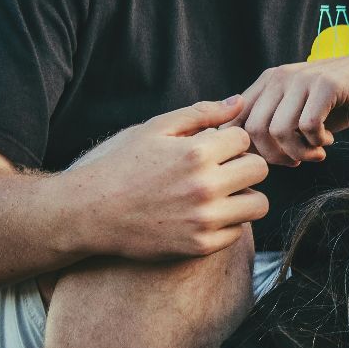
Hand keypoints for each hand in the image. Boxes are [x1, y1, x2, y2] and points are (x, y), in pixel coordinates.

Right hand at [66, 97, 269, 259]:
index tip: (211, 149)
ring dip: (244, 196)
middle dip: (243, 165)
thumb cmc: (121, 165)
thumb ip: (201, 113)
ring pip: (258, 203)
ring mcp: (204, 219)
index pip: (244, 138)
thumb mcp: (155, 129)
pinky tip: (203, 215)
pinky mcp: (200, 246)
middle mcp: (204, 187)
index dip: (228, 141)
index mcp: (195, 153)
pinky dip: (227, 223)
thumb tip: (239, 101)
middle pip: (260, 169)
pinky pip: (238, 231)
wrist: (89, 213)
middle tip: (221, 170)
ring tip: (219, 193)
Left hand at [232, 53, 348, 165]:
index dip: (249, 149)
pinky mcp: (326, 84)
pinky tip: (327, 140)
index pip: (236, 121)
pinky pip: (308, 126)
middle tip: (296, 161)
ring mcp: (302, 78)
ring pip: (280, 130)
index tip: (274, 160)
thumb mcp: (297, 112)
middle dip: (274, 156)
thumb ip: (270, 124)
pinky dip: (317, 142)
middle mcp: (279, 77)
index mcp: (267, 82)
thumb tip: (243, 154)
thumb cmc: (336, 104)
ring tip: (315, 153)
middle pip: (254, 129)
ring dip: (298, 152)